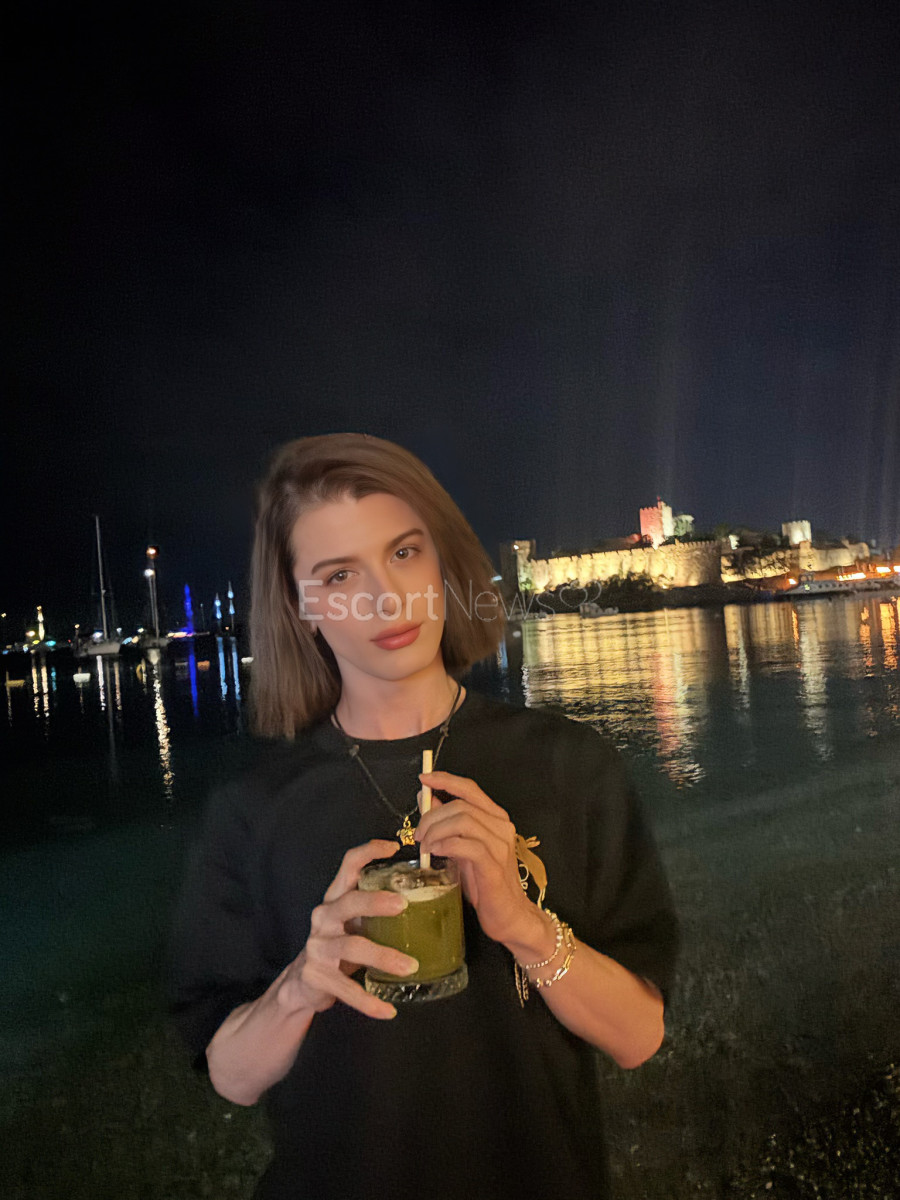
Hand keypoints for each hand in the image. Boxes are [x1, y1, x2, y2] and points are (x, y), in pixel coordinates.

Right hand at [278, 839, 418, 1020]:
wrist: (303, 983)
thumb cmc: (340, 944)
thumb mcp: (353, 921)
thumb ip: (377, 908)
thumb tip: (427, 897)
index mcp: (335, 898)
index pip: (348, 866)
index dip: (368, 852)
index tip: (393, 846)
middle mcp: (324, 917)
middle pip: (348, 903)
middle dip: (374, 902)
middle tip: (402, 905)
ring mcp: (318, 947)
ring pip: (351, 947)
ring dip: (383, 957)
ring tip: (410, 967)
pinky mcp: (316, 976)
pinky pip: (346, 989)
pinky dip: (368, 1001)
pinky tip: (388, 1010)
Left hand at [415, 770, 536, 946]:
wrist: (508, 915)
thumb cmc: (484, 883)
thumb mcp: (462, 848)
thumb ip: (448, 824)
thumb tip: (427, 800)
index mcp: (495, 819)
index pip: (470, 788)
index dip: (445, 780)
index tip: (424, 779)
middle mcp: (501, 827)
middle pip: (461, 805)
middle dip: (432, 816)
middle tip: (419, 834)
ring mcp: (500, 846)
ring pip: (463, 821)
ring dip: (436, 830)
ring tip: (425, 846)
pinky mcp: (494, 866)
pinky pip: (467, 845)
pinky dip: (446, 844)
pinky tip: (436, 853)